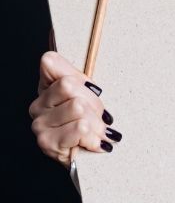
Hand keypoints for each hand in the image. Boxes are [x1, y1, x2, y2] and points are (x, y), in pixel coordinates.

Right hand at [29, 47, 121, 168]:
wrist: (86, 156)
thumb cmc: (88, 122)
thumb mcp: (87, 94)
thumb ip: (77, 75)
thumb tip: (57, 55)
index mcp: (46, 87)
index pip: (50, 62)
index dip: (76, 73)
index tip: (90, 89)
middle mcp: (38, 104)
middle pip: (69, 85)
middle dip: (93, 101)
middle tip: (99, 116)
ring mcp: (40, 123)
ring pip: (78, 108)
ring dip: (96, 122)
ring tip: (97, 131)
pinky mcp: (47, 142)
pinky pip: (80, 128)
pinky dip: (93, 137)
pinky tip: (93, 142)